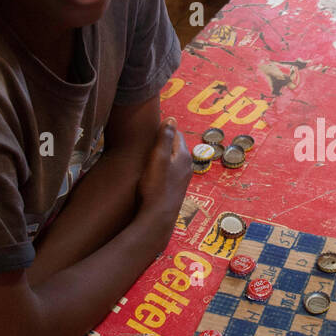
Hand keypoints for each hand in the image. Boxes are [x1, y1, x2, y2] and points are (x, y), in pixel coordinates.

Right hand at [135, 118, 190, 234]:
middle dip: (164, 141)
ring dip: (163, 155)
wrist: (158, 217)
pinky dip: (163, 167)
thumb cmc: (156, 187)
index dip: (163, 129)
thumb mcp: (157, 158)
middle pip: (175, 146)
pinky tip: (154, 173)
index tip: (151, 129)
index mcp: (183, 155)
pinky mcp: (177, 187)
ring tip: (149, 155)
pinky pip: (171, 170)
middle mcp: (187, 165)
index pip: (175, 134)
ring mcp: (183, 177)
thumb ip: (164, 137)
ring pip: (173, 159)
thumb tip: (171, 118)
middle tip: (148, 140)